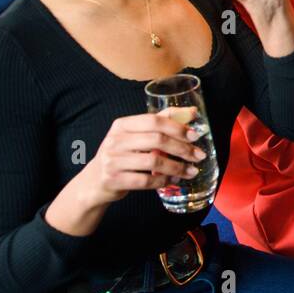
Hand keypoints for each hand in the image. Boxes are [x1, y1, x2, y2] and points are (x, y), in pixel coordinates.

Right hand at [79, 111, 207, 206]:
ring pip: (154, 161)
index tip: (195, 136)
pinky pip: (146, 180)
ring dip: (177, 167)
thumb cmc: (122, 155)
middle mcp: (115, 140)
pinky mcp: (113, 179)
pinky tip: (173, 180)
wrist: (95, 180)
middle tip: (198, 156)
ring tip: (190, 171)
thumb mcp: (135, 135)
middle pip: (157, 140)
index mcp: (122, 125)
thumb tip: (191, 111)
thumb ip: (161, 122)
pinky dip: (163, 180)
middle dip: (182, 148)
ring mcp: (112, 160)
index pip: (154, 121)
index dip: (177, 127)